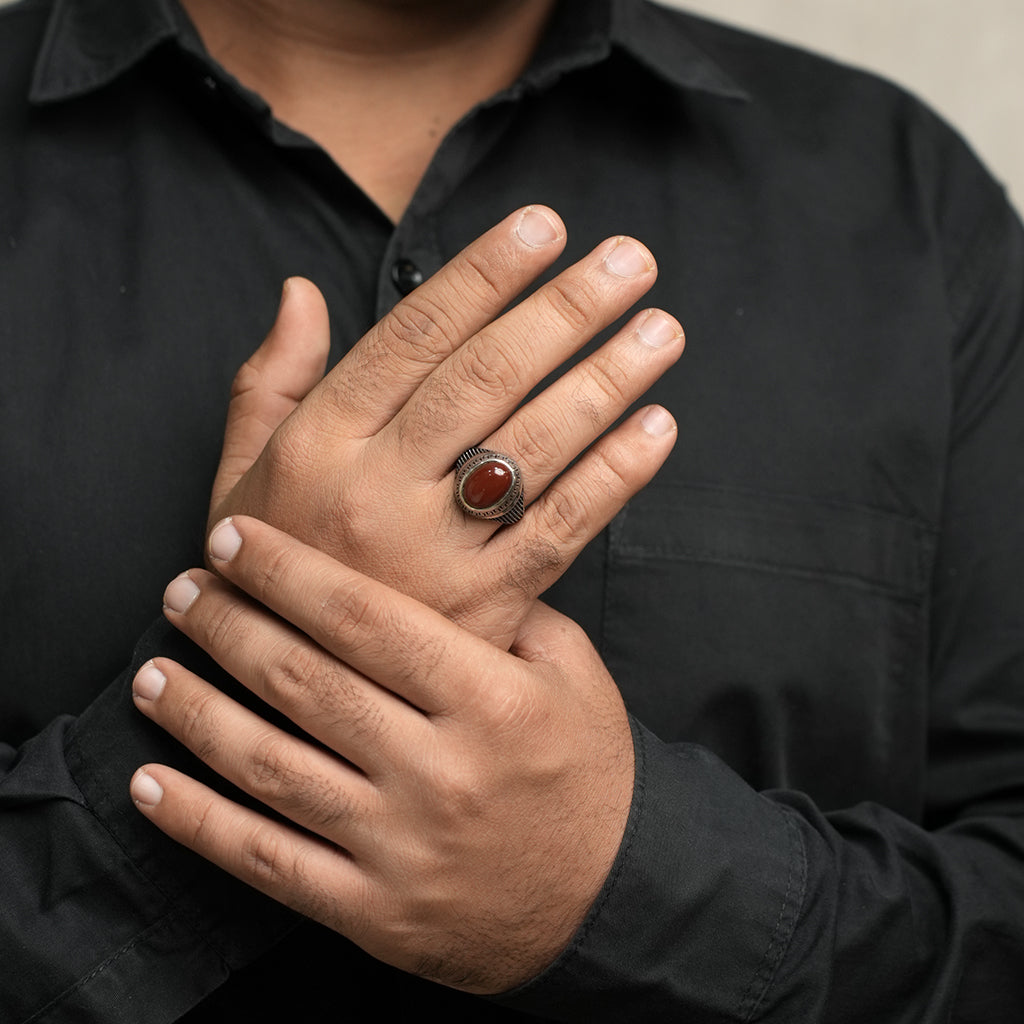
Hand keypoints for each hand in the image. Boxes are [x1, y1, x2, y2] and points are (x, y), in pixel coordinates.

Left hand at [130, 517, 633, 992]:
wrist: (610, 898)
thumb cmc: (588, 770)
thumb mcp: (573, 673)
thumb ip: (505, 612)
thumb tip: (426, 558)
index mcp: (490, 700)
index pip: (367, 620)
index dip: (288, 572)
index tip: (234, 539)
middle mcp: (439, 770)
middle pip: (306, 684)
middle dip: (230, 627)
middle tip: (184, 591)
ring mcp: (401, 846)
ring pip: (272, 769)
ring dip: (198, 715)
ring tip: (151, 672)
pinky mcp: (374, 909)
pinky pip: (269, 863)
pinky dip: (200, 824)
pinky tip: (150, 784)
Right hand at [208, 206, 682, 646]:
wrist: (286, 696)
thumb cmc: (269, 567)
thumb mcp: (241, 471)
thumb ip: (268, 379)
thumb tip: (301, 288)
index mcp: (317, 443)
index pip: (411, 336)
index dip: (483, 274)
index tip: (546, 225)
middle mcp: (373, 491)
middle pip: (483, 379)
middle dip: (564, 311)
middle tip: (631, 260)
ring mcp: (431, 556)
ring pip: (530, 449)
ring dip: (604, 381)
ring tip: (660, 330)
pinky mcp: (480, 612)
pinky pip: (557, 533)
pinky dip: (613, 479)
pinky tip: (658, 429)